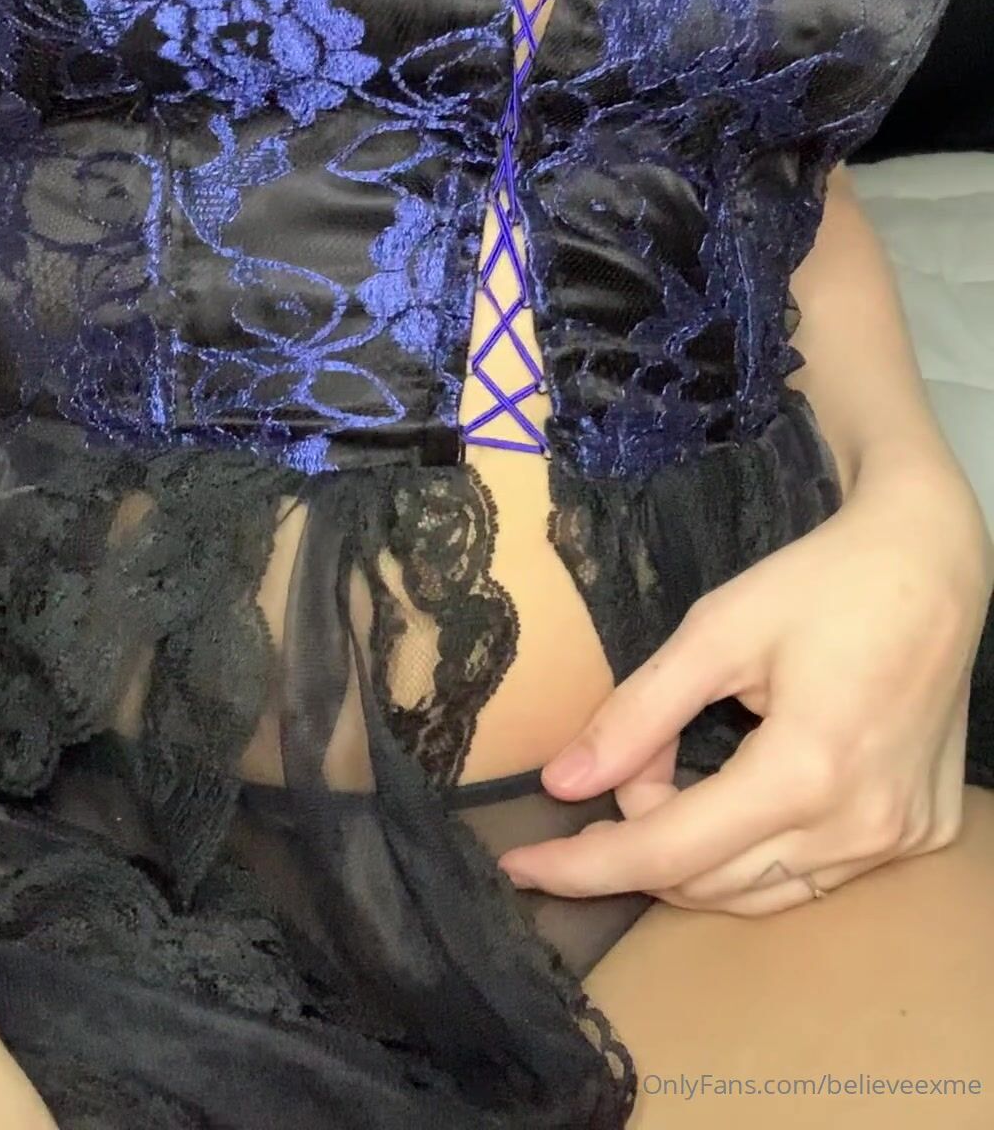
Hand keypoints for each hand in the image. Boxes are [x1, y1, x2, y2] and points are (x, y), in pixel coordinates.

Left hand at [499, 446, 992, 913]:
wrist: (933, 564)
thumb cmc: (823, 582)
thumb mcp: (717, 629)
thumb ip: (637, 712)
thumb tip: (562, 782)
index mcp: (804, 773)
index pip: (668, 851)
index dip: (586, 863)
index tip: (522, 864)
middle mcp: (856, 828)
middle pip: (709, 881)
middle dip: (641, 837)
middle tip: (627, 761)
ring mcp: (895, 841)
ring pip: (760, 892)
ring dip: (695, 852)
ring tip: (670, 776)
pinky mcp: (919, 835)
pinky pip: (813, 876)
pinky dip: (756, 851)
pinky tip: (739, 793)